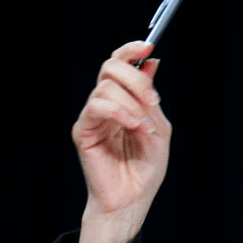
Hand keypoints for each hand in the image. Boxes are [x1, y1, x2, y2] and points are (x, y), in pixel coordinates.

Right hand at [72, 41, 171, 242]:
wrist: (134, 197)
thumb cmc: (147, 167)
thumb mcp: (160, 128)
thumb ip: (152, 98)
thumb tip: (152, 61)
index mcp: (124, 100)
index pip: (120, 64)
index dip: (131, 50)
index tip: (149, 46)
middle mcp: (106, 103)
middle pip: (110, 68)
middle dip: (135, 78)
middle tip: (152, 100)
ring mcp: (93, 116)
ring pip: (106, 88)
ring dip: (132, 103)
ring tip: (145, 126)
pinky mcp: (83, 130)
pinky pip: (97, 107)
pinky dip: (121, 113)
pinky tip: (136, 127)